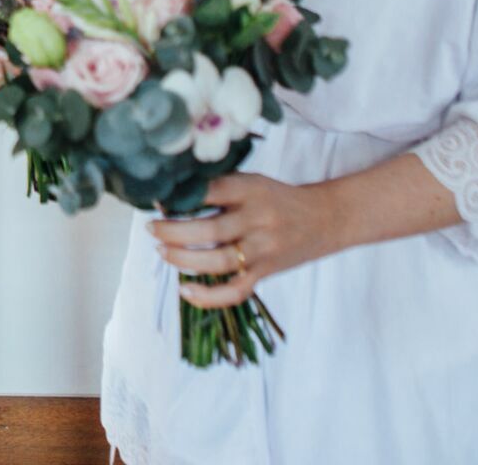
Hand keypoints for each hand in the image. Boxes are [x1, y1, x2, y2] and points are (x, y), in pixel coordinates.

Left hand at [146, 173, 343, 308]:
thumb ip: (219, 187)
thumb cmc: (278, 198)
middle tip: (152, 228)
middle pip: (209, 230)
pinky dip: (208, 296)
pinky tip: (185, 291)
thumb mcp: (252, 181)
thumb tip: (170, 197)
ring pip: (218, 261)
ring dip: (183, 259)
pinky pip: (235, 291)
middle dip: (173, 231)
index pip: (210, 191)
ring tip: (162, 251)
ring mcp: (262, 250)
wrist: (325, 218)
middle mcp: (257, 220)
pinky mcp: (266, 272)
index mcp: (251, 190)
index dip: (179, 197)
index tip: (156, 200)